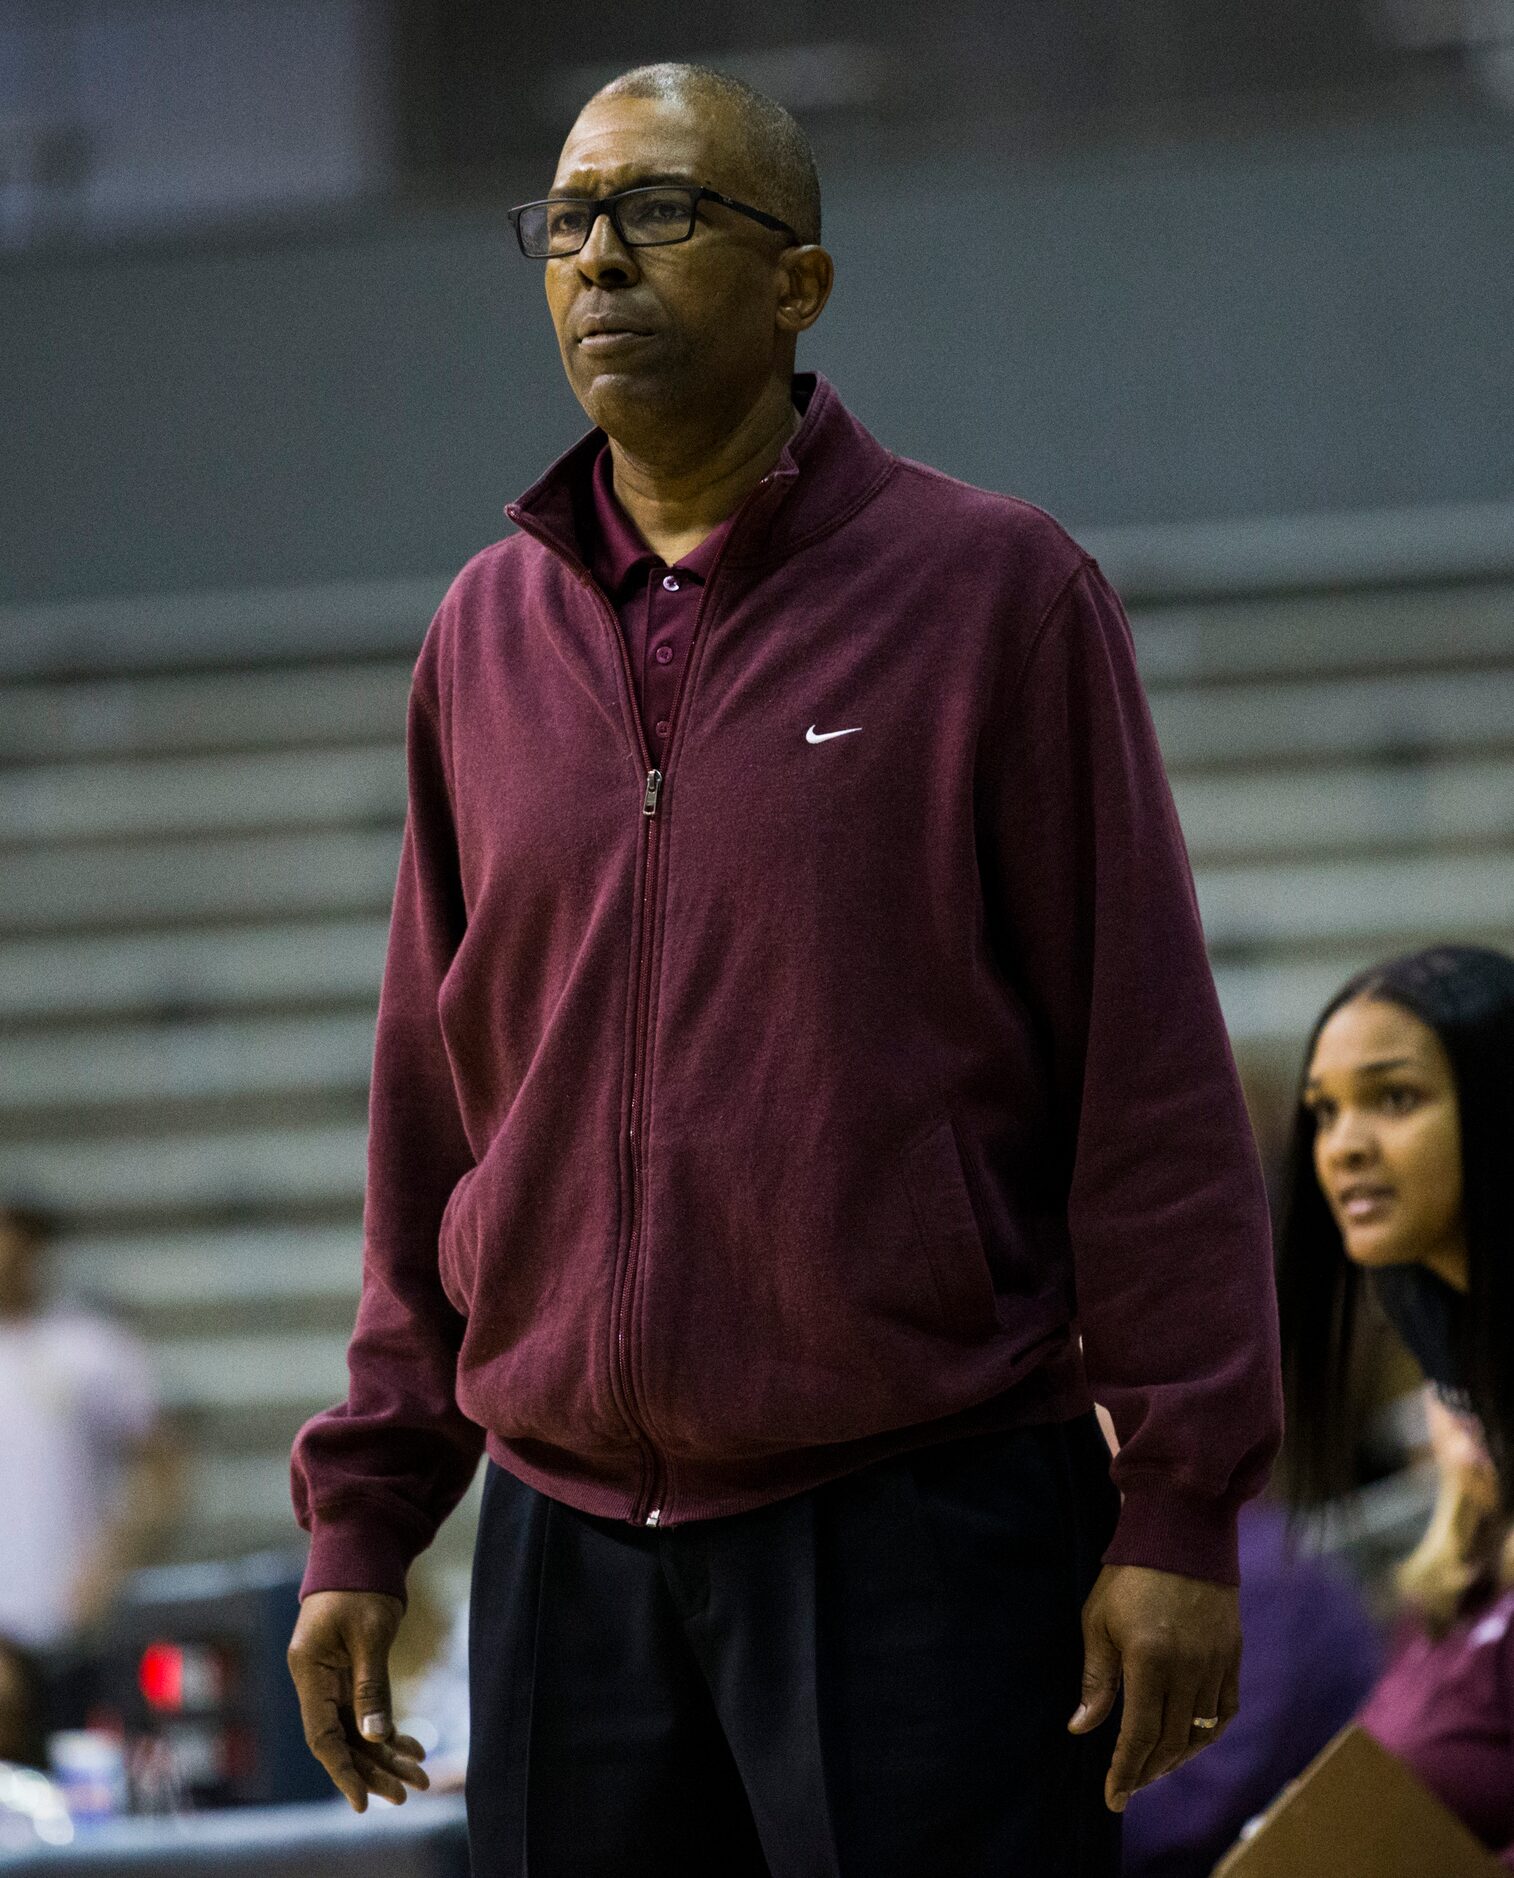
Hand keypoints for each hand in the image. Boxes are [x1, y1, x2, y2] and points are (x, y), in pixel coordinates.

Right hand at [287, 1590, 430, 1809]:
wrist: (361, 1548)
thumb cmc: (362, 1585)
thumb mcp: (370, 1634)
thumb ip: (370, 1685)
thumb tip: (376, 1736)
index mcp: (309, 1671)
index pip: (323, 1735)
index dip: (342, 1771)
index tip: (362, 1802)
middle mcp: (317, 1681)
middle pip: (342, 1739)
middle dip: (373, 1770)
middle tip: (406, 1794)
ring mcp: (333, 1679)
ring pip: (357, 1730)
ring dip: (385, 1755)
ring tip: (418, 1778)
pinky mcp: (351, 1674)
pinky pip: (368, 1713)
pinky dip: (388, 1732)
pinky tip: (412, 1750)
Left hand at [1067, 1563, 1240, 1812]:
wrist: (1181, 1532)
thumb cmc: (1129, 1574)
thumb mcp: (1098, 1620)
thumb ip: (1095, 1678)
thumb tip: (1081, 1727)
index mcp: (1150, 1660)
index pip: (1139, 1735)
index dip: (1125, 1771)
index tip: (1113, 1798)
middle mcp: (1188, 1669)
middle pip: (1171, 1741)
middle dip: (1147, 1771)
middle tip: (1129, 1785)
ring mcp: (1216, 1663)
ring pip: (1201, 1733)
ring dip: (1176, 1758)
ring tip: (1153, 1768)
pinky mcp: (1233, 1655)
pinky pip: (1225, 1711)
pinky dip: (1208, 1735)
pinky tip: (1189, 1741)